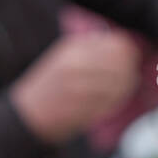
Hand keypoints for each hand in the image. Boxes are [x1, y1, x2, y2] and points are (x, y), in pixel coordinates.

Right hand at [11, 31, 139, 142]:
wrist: (27, 113)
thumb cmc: (51, 83)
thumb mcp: (66, 55)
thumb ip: (93, 47)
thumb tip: (124, 45)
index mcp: (73, 50)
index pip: (118, 45)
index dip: (128, 52)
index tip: (128, 58)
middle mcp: (76, 67)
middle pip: (122, 65)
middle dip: (129, 70)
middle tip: (129, 75)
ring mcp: (79, 89)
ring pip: (120, 85)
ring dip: (125, 87)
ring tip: (122, 88)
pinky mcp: (82, 109)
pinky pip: (112, 103)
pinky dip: (116, 101)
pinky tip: (113, 100)